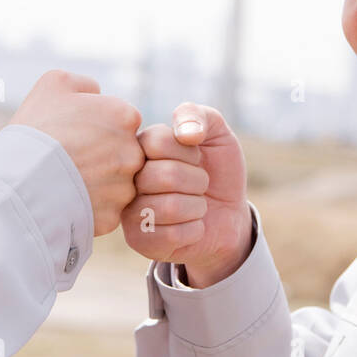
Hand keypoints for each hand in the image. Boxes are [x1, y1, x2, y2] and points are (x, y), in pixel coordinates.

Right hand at [9, 70, 143, 235]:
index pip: (121, 121)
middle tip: (69, 159)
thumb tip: (97, 94)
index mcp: (125, 117)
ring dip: (97, 183)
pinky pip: (104, 211)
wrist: (20, 182)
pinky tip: (65, 200)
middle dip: (101, 156)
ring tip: (64, 181)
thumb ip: (85, 85)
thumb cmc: (36, 129)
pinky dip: (88, 207)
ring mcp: (125, 187)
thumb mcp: (54, 84)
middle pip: (122, 153)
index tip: (74, 135)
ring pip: (117, 184)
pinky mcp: (112, 217)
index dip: (96, 128)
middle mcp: (133, 152)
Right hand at [121, 102, 252, 287]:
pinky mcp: (139, 241)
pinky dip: (195, 230)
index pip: (156, 142)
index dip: (188, 152)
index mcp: (139, 147)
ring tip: (195, 205)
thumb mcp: (216, 133)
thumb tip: (186, 133)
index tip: (196, 156)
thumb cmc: (217, 168)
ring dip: (197, 207)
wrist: (229, 212)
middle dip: (198, 181)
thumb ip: (198, 116)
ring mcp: (130, 210)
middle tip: (199, 184)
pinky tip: (192, 226)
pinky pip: (172, 236)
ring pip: (169, 207)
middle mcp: (127, 178)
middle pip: (165, 176)